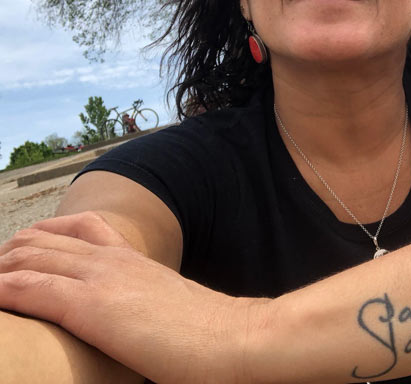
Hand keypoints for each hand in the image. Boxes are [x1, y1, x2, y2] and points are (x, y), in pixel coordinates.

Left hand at [0, 212, 263, 383]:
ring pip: (32, 257)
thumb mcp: (168, 306)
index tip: (20, 254)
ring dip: (1, 266)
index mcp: (132, 258)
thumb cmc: (205, 334)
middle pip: (45, 238)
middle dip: (10, 250)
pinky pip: (32, 289)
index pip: (78, 228)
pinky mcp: (94, 307)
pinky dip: (3, 289)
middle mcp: (114, 259)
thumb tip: (134, 322)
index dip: (42, 235)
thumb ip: (144, 303)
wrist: (233, 339)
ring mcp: (103, 278)